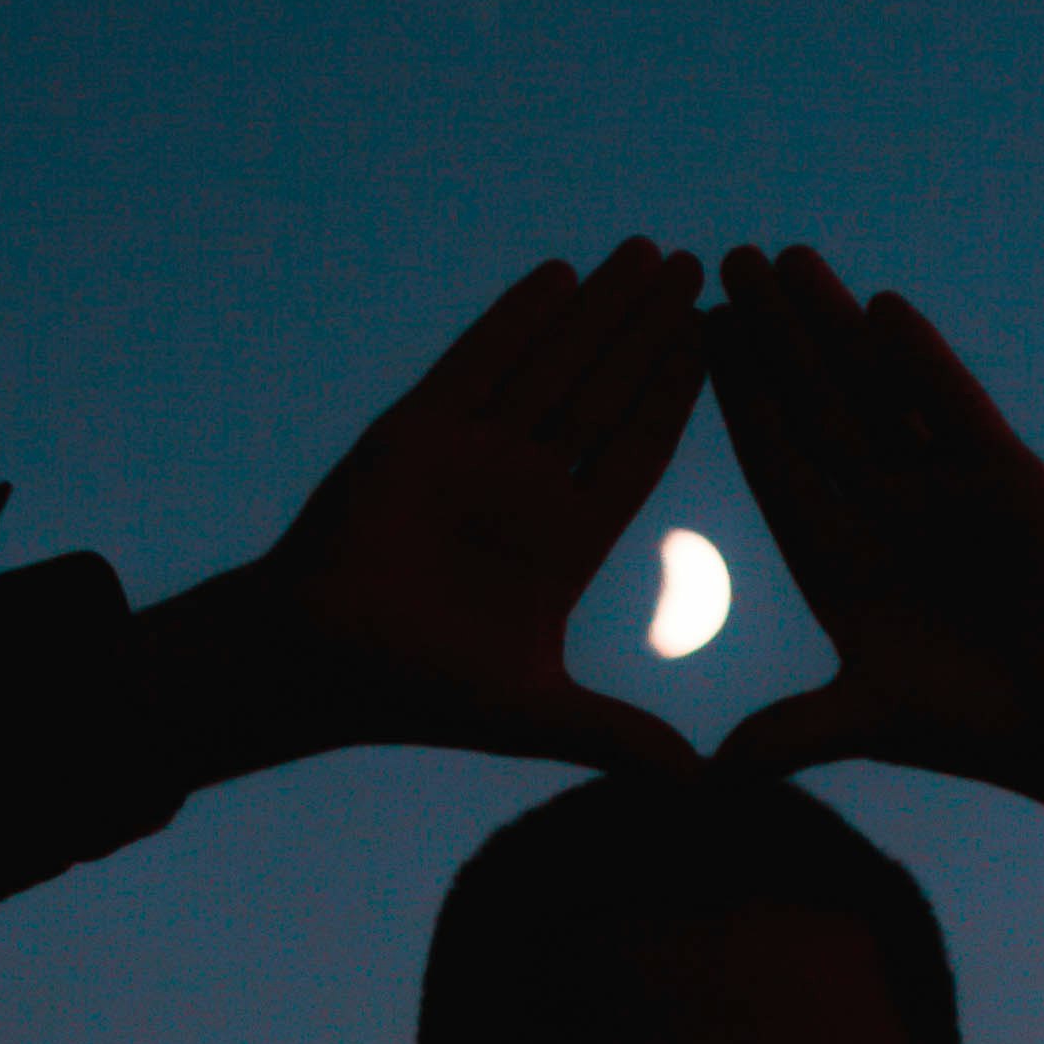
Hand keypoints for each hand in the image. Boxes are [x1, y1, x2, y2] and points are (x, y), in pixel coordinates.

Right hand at [197, 245, 708, 773]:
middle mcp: (526, 487)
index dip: (680, 400)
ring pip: (553, 364)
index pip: (638, 452)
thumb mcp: (537, 715)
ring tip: (651, 254)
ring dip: (600, 310)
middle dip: (653, 332)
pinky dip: (519, 318)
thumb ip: (619, 737)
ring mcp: (474, 453)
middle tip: (706, 271)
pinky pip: (479, 361)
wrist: (317, 663)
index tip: (726, 348)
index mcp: (564, 541)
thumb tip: (705, 788)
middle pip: (607, 392)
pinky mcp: (419, 430)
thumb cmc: (417, 691)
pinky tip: (562, 276)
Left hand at [701, 248, 1043, 797]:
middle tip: (724, 262)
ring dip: (833, 325)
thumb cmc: (970, 724)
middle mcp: (881, 509)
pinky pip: (950, 406)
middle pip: (813, 405)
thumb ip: (793, 733)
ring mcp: (941, 485)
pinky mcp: (1004, 475)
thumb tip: (713, 774)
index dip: (735, 400)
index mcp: (836, 557)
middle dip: (771, 337)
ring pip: (874, 389)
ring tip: (788, 258)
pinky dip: (919, 361)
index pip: (774, 460)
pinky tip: (879, 309)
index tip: (691, 338)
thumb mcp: (867, 721)